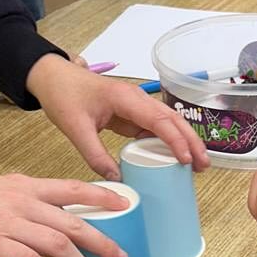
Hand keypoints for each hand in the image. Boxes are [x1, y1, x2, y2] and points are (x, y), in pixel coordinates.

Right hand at [0, 158, 129, 256]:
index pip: (72, 187)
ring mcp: (6, 222)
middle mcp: (20, 201)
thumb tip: (28, 227)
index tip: (124, 204)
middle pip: (75, 221)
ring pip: (59, 245)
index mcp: (21, 185)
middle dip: (103, 241)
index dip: (101, 196)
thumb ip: (12, 204)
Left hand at [26, 56, 207, 179]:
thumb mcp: (76, 129)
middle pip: (173, 119)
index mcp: (126, 98)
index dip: (176, 140)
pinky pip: (155, 128)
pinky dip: (168, 142)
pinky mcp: (132, 114)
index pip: (159, 120)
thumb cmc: (64, 95)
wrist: (53, 77)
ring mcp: (136, 106)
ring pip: (169, 123)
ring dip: (184, 141)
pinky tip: (175, 158)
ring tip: (197, 164)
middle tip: (204, 165)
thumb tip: (116, 180)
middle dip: (191, 141)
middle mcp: (137, 99)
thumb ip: (95, 155)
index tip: (186, 160)